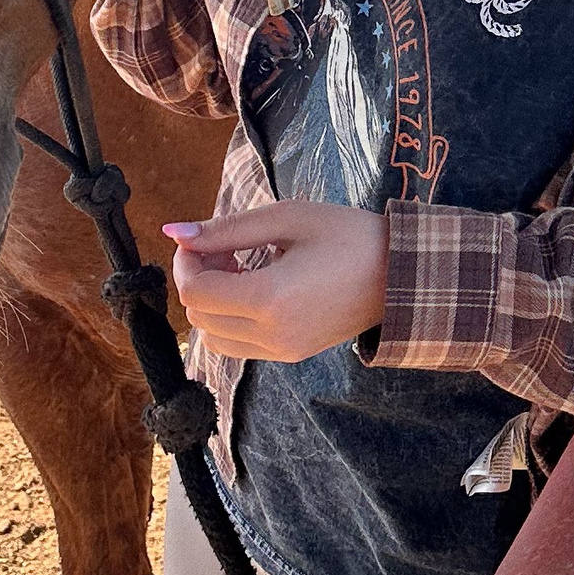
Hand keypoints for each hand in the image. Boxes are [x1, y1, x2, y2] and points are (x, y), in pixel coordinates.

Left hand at [165, 203, 388, 363]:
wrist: (400, 274)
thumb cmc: (347, 236)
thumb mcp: (287, 218)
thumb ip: (227, 228)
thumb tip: (173, 232)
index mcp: (270, 299)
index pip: (195, 293)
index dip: (185, 264)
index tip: (202, 240)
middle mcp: (272, 335)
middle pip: (199, 317)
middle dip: (198, 280)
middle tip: (223, 248)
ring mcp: (282, 351)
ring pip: (213, 338)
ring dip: (212, 304)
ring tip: (238, 269)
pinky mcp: (291, 355)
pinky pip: (239, 345)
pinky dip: (231, 320)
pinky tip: (255, 288)